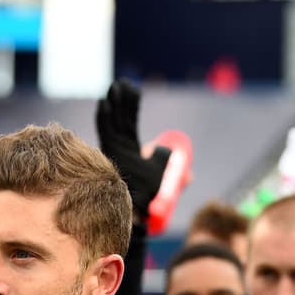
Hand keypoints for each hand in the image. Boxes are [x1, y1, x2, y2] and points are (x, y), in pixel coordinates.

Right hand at [95, 79, 170, 220]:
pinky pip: (105, 132)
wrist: (143, 212)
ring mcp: (114, 150)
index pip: (130, 121)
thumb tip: (191, 176)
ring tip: (114, 87)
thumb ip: (178, 176)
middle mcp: (120, 148)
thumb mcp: (169, 181)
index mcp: (131, 150)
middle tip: (121, 82)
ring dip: (112, 104)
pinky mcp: (110, 153)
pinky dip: (104, 117)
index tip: (133, 88)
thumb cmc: (154, 198)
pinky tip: (104, 103)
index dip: (131, 105)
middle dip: (121, 100)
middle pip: (120, 118)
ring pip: (111, 122)